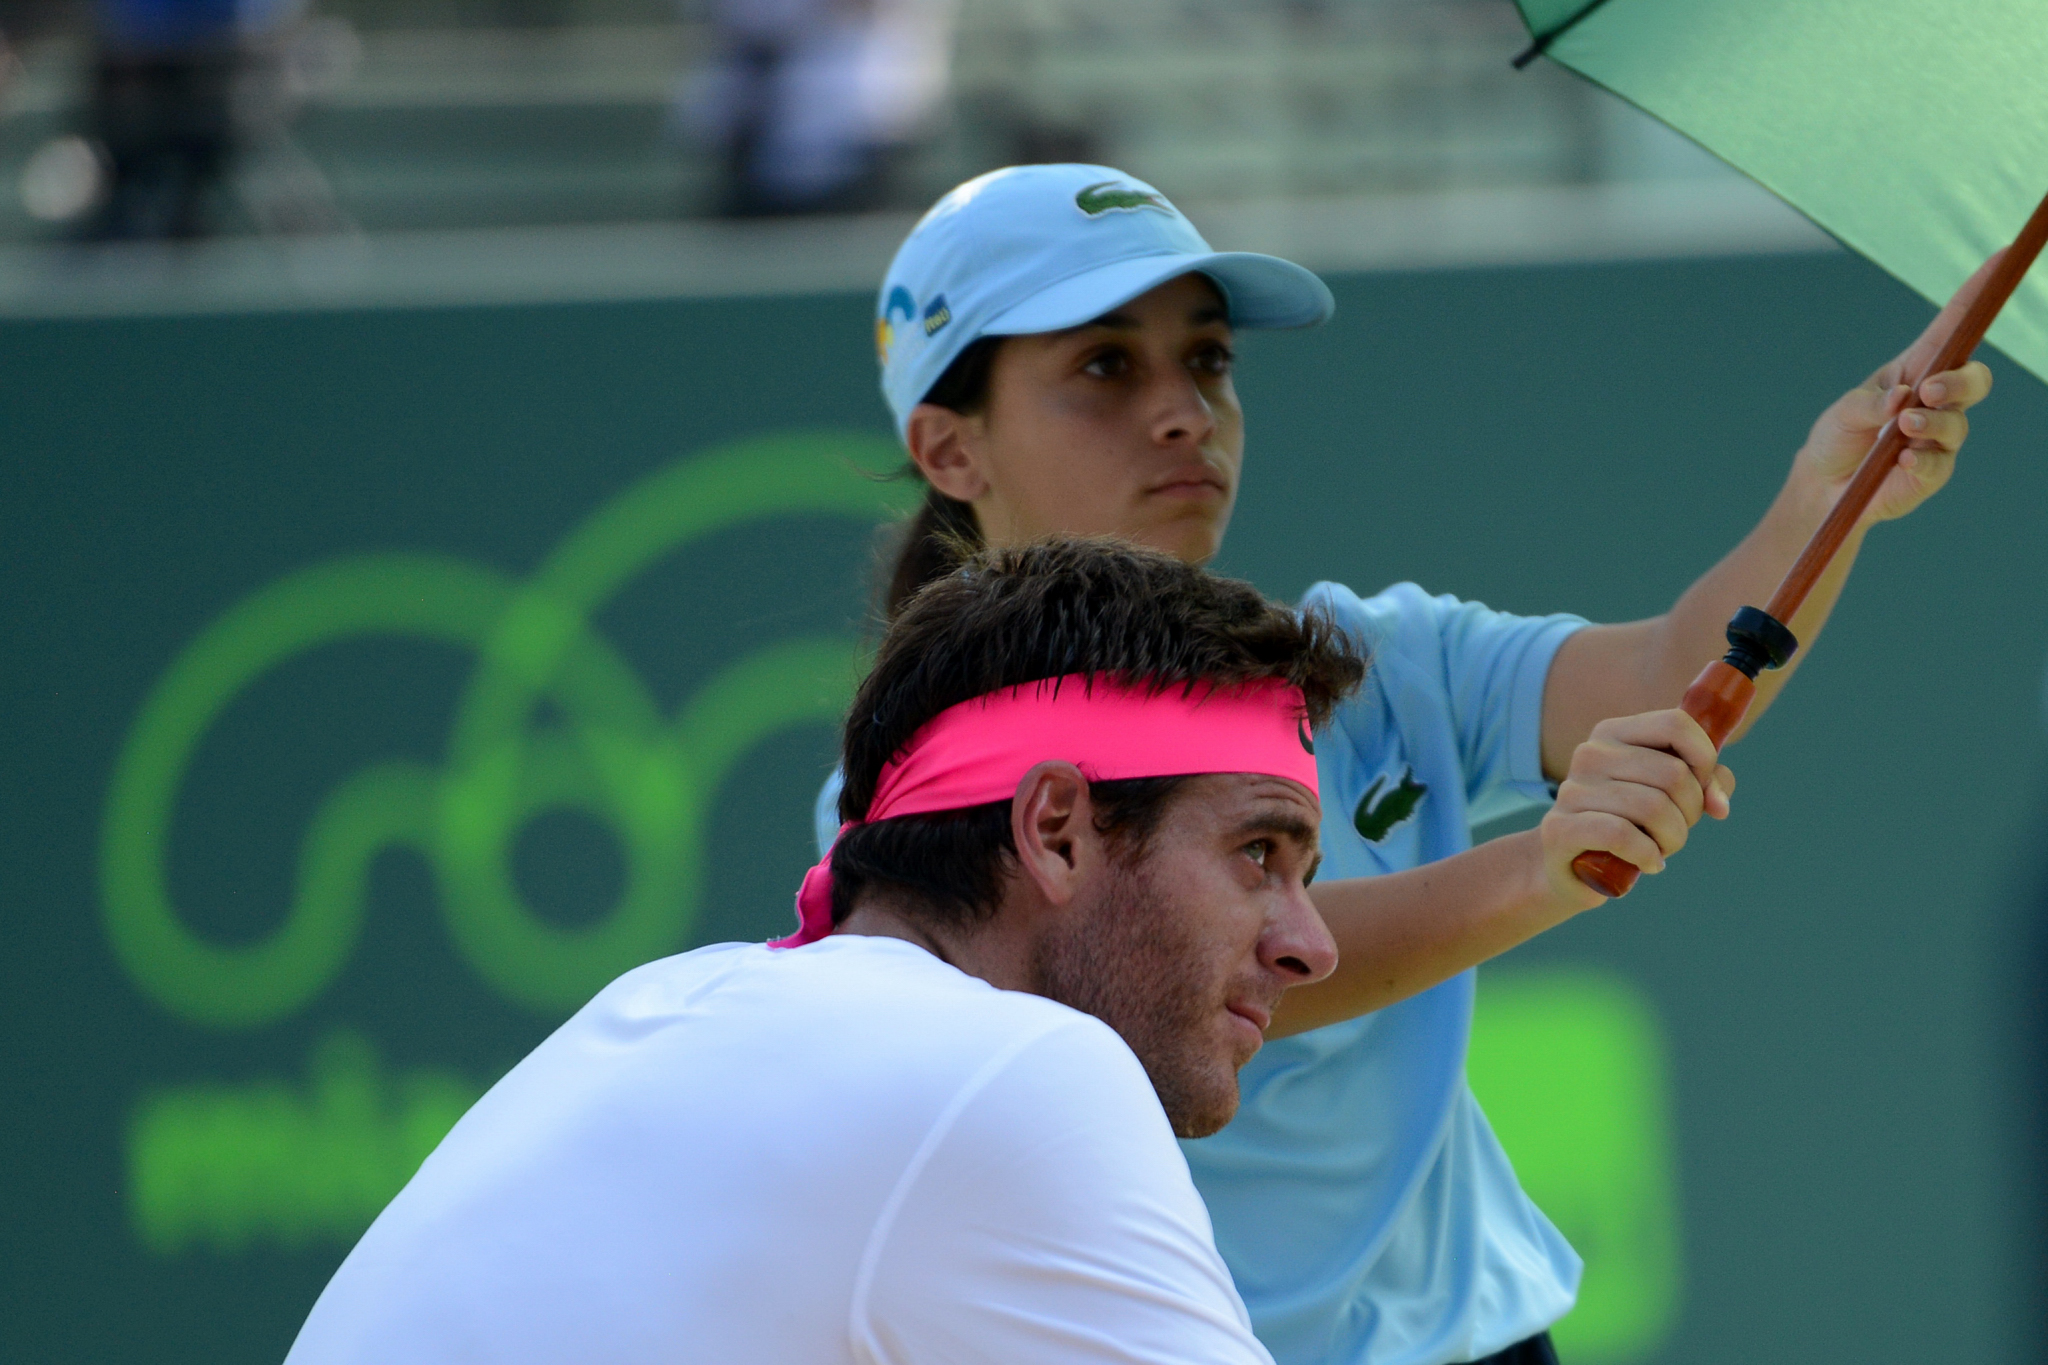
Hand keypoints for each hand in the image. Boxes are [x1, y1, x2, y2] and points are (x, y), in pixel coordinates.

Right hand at [1539, 709, 1733, 907]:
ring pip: (1654, 808)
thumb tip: (1719, 804)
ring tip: (1661, 849)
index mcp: (1614, 733)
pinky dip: (1647, 855)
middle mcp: (1589, 753)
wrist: (1570, 867)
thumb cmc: (1627, 824)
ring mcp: (1571, 790)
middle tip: (1676, 830)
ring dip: (1673, 839)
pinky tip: (1649, 863)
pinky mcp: (1559, 828)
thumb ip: (1704, 785)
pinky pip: (1621, 835)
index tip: (1700, 788)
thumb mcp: (1669, 797)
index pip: (1676, 724)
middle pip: (1673, 774)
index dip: (1704, 759)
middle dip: (1690, 812)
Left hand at [1792, 253, 1998, 524]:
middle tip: (1929, 391)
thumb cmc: (1837, 437)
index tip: (1999, 257)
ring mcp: (1939, 436)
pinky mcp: (1933, 470)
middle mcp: (1936, 399)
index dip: (1976, 293)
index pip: (1953, 327)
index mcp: (1916, 368)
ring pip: (1958, 423)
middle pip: (1974, 378)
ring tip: (1903, 425)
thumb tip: (1901, 399)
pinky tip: (1901, 460)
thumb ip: (1869, 403)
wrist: (1823, 487)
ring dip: (1932, 422)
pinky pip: (1939, 463)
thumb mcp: (1843, 412)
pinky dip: (1921, 460)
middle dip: (1959, 381)